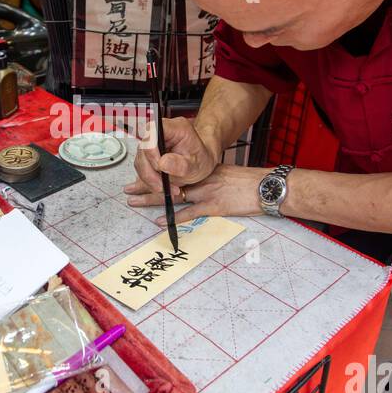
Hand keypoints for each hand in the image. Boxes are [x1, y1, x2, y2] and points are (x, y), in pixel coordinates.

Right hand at [123, 116, 218, 200]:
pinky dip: (150, 180)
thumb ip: (181, 165)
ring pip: (140, 161)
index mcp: (176, 128)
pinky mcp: (148, 155)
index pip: (153, 132)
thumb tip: (162, 163)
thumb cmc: (201, 159)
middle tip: (162, 185)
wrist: (201, 162)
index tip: (159, 167)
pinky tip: (162, 185)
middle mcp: (161, 133)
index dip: (151, 149)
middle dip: (151, 171)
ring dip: (150, 178)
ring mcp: (153, 143)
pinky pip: (142, 168)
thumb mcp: (197, 165)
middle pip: (143, 149)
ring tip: (166, 187)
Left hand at [128, 164, 268, 223]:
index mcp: (202, 170)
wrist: (263, 187)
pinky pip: (189, 213)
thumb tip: (193, 182)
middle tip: (128, 188)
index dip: (154, 173)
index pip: (173, 170)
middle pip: (167, 182)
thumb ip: (207, 177)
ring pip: (173, 196)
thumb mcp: (224, 174)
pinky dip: (173, 218)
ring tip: (134, 202)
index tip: (140, 174)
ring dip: (152, 199)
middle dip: (145, 185)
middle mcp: (200, 179)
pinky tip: (159, 222)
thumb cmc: (247, 182)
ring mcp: (206, 193)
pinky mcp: (213, 207)